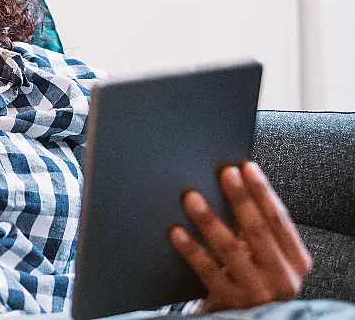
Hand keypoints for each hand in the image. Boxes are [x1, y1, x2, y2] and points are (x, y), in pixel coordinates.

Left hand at [169, 161, 312, 312]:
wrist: (249, 317)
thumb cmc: (256, 275)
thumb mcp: (268, 253)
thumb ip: (259, 226)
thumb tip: (235, 180)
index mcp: (296, 260)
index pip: (279, 219)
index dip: (263, 192)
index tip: (245, 167)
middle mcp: (282, 278)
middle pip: (257, 230)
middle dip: (240, 199)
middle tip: (223, 173)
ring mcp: (256, 292)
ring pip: (230, 249)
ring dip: (209, 220)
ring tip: (191, 198)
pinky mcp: (230, 302)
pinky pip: (207, 270)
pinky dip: (191, 249)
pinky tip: (176, 231)